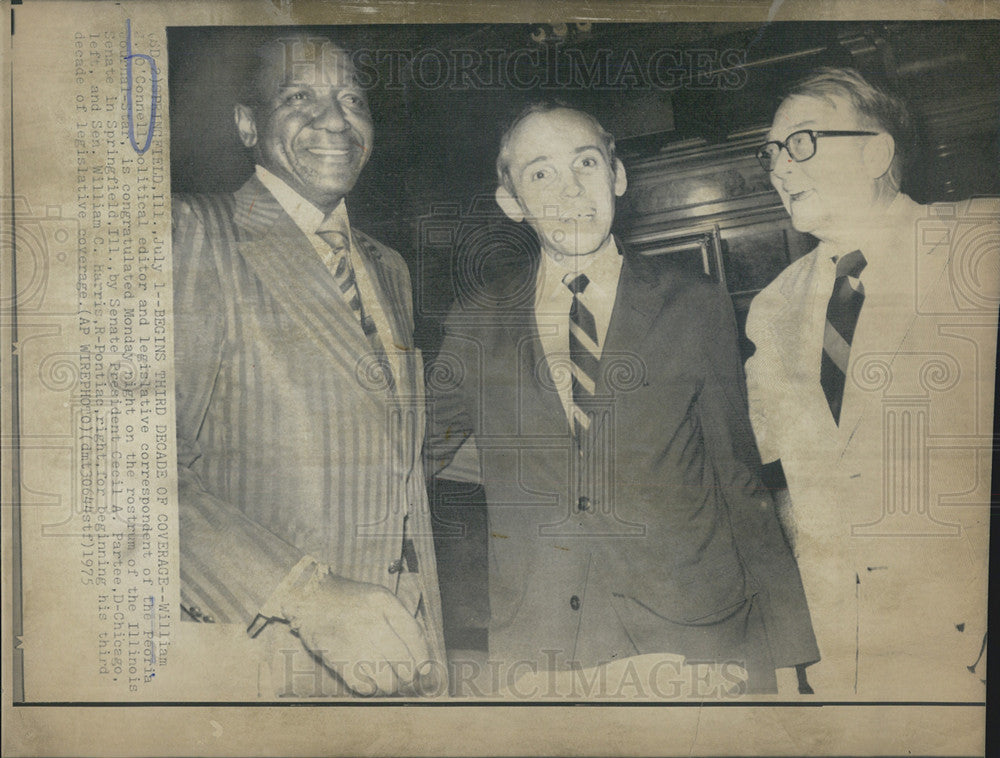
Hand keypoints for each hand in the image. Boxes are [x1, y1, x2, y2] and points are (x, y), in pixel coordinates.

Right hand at [282, 572, 435, 696]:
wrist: (310, 596)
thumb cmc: (351, 600)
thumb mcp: (380, 598)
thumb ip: (401, 621)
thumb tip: (422, 657)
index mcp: (383, 602)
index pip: (414, 636)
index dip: (423, 657)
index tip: (424, 669)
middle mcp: (370, 621)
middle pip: (403, 661)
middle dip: (409, 676)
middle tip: (407, 679)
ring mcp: (352, 641)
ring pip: (385, 679)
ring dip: (391, 685)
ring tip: (388, 681)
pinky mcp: (336, 658)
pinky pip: (363, 686)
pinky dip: (371, 689)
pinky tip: (370, 682)